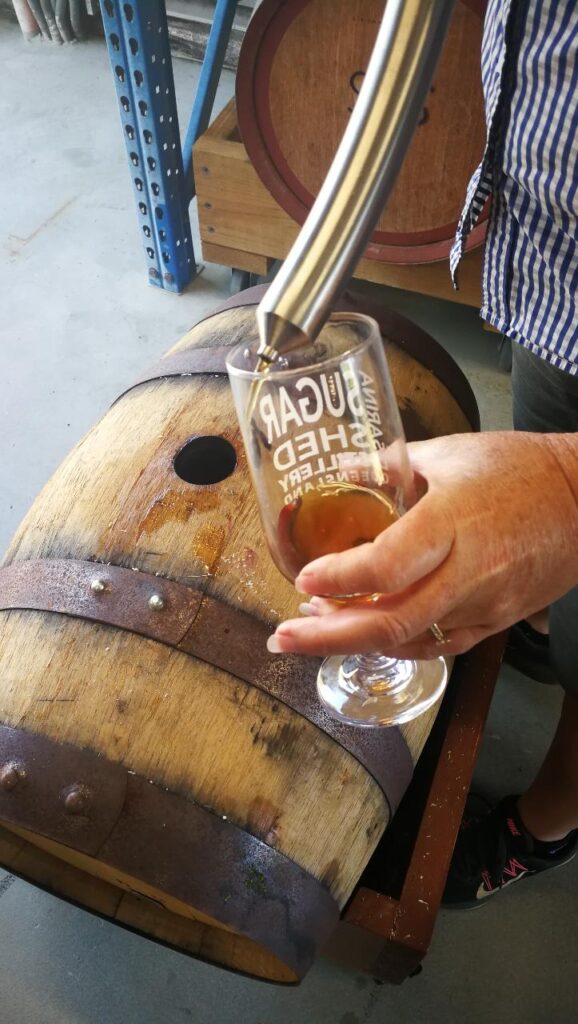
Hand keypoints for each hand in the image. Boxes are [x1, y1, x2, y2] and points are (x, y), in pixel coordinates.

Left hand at [267, 431, 577, 658]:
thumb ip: (388, 463)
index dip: (338, 578)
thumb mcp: (451, 452)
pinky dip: (396, 645)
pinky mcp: (496, 620)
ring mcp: (484, 603)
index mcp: (452, 521)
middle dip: (326, 637)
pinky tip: (364, 637)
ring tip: (309, 635)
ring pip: (411, 640)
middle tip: (281, 637)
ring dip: (354, 644)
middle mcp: (467, 571)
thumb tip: (339, 469)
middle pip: (389, 622)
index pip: (385, 566)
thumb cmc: (521, 467)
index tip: (303, 577)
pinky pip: (440, 646)